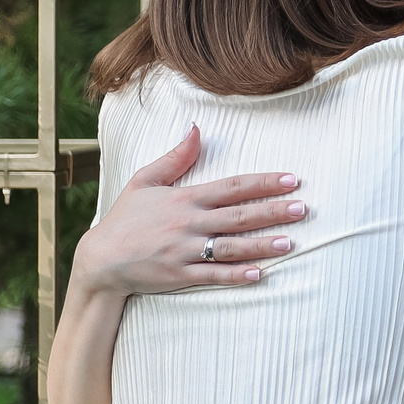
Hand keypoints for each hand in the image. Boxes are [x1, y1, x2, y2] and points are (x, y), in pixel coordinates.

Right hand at [70, 126, 306, 296]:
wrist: (100, 260)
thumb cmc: (125, 218)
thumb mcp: (144, 180)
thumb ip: (175, 157)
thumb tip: (197, 128)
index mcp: (185, 198)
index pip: (233, 186)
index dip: (264, 182)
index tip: (291, 179)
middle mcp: (189, 224)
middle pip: (240, 215)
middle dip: (274, 211)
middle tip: (302, 208)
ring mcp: (186, 251)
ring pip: (232, 247)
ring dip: (263, 244)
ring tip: (290, 242)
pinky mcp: (181, 275)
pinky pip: (214, 275)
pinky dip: (237, 275)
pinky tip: (260, 273)